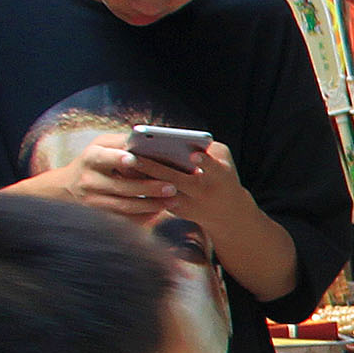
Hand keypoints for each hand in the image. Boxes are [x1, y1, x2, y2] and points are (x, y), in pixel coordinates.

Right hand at [22, 144, 179, 222]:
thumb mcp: (102, 145)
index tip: (133, 160)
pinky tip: (160, 211)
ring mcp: (93, 200)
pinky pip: (124, 219)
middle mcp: (89, 180)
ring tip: (172, 200)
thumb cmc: (95, 160)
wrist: (68, 185)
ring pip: (125, 206)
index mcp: (90, 158)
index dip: (117, 159)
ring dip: (151, 205)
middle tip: (171, 187)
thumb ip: (123, 142)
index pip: (103, 158)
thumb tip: (151, 144)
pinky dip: (144, 216)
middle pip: (121, 186)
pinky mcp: (99, 215)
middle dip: (148, 188)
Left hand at [133, 132, 251, 219]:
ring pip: (162, 190)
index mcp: (221, 177)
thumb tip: (175, 140)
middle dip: (156, 168)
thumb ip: (206, 149)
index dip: (205, 162)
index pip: (215, 168)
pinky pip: (155, 197)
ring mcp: (189, 204)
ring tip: (126, 163)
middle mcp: (204, 192)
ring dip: (143, 177)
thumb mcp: (223, 161)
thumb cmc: (221, 177)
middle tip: (135, 156)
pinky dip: (142, 184)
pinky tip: (128, 173)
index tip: (194, 154)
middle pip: (178, 180)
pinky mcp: (175, 210)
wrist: (227, 213)